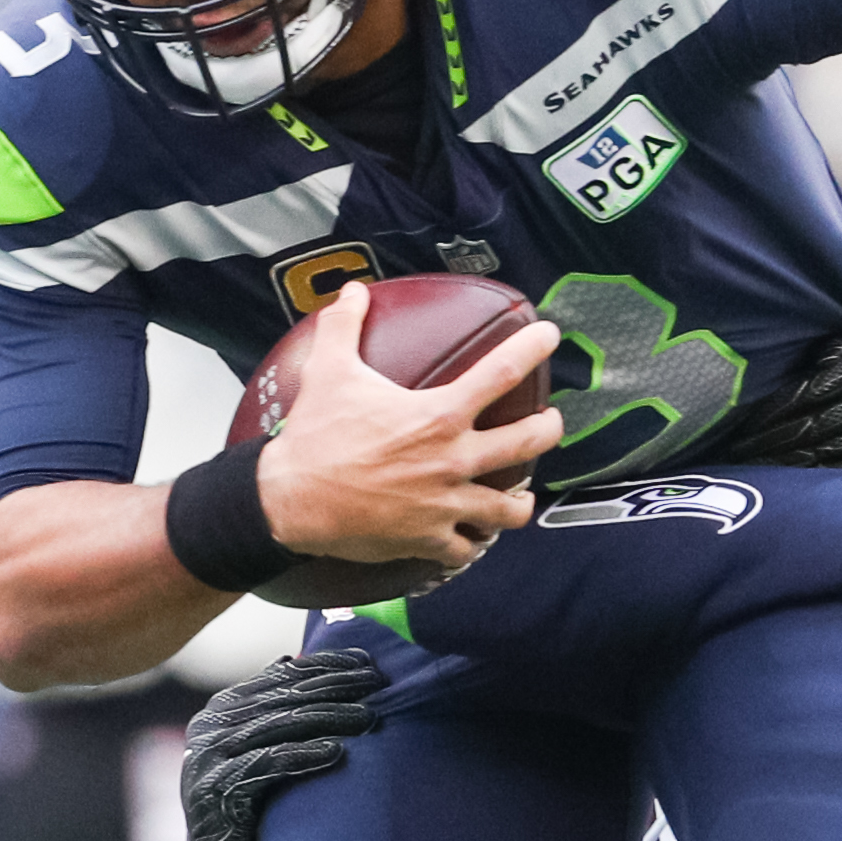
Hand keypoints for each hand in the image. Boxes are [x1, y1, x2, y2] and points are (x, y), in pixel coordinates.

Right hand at [183, 648, 384, 840]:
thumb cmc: (247, 796)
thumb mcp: (254, 744)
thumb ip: (269, 705)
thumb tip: (292, 658)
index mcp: (222, 708)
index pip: (280, 676)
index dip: (325, 665)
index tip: (366, 662)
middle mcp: (210, 726)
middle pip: (284, 697)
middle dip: (335, 687)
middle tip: (377, 683)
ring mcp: (210, 757)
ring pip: (279, 726)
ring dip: (329, 718)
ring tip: (368, 718)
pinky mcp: (217, 789)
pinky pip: (268, 765)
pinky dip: (303, 755)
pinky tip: (336, 751)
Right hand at [257, 283, 564, 567]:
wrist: (291, 500)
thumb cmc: (314, 436)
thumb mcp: (328, 371)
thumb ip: (344, 325)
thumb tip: (352, 291)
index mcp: (439, 415)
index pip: (502, 372)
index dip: (533, 348)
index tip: (550, 336)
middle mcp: (453, 460)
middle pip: (529, 442)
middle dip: (548, 429)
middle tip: (549, 422)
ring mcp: (445, 504)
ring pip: (510, 510)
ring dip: (520, 502)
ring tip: (521, 497)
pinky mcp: (428, 540)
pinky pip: (467, 549)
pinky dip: (472, 544)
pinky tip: (473, 538)